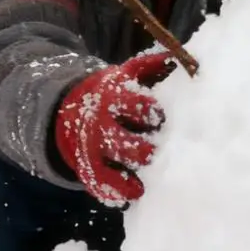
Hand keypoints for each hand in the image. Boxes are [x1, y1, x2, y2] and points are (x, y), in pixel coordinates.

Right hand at [53, 50, 175, 206]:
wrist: (72, 110)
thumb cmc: (114, 91)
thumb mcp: (127, 73)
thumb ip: (151, 65)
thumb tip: (177, 58)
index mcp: (112, 98)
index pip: (135, 106)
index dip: (153, 112)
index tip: (164, 118)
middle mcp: (100, 126)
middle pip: (123, 143)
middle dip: (144, 149)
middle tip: (160, 151)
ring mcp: (92, 150)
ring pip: (108, 170)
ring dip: (129, 177)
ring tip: (147, 182)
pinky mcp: (87, 169)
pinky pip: (98, 186)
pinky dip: (115, 192)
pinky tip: (134, 193)